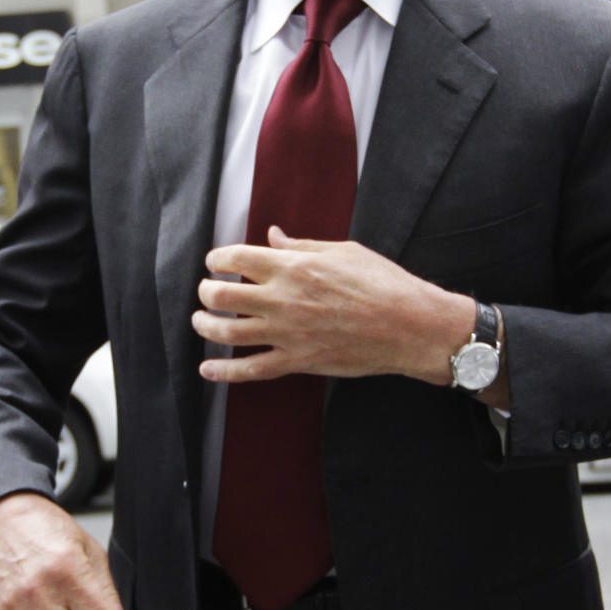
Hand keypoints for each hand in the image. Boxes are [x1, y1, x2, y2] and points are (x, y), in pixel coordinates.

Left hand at [193, 226, 475, 385]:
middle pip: (222, 295)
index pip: (235, 258)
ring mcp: (288, 333)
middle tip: (207, 291)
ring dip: (205, 327)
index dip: (217, 258)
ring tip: (201, 322)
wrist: (410, 325)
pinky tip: (208, 370)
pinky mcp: (298, 361)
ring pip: (227, 333)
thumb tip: (272, 236)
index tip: (216, 261)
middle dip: (206, 291)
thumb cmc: (383, 283)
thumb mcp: (343, 251)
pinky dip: (224, 373)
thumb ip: (301, 245)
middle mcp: (283, 299)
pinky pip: (252, 370)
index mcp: (294, 266)